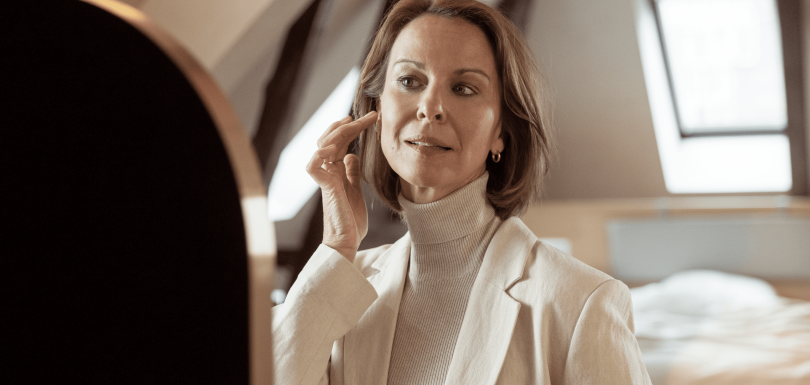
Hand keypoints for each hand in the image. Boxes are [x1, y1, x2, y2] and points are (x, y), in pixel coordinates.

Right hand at [306, 111, 377, 261]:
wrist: (346, 241)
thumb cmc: (350, 220)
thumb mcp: (355, 190)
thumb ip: (351, 173)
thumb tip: (351, 156)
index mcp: (336, 171)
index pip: (341, 143)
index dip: (353, 129)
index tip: (370, 120)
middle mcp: (328, 171)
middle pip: (332, 139)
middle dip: (349, 125)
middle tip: (369, 116)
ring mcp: (325, 178)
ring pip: (323, 146)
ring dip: (337, 132)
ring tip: (352, 121)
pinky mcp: (325, 187)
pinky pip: (313, 166)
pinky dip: (319, 154)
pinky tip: (332, 146)